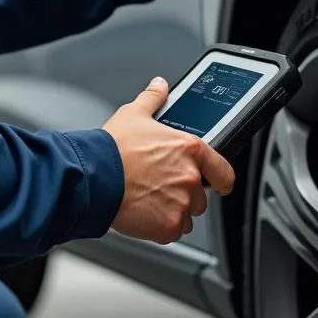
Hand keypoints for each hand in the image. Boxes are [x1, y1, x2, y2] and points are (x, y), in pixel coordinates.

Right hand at [103, 77, 234, 244]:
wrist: (94, 177)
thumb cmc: (113, 148)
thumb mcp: (134, 114)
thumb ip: (153, 99)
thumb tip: (159, 86)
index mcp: (189, 149)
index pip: (224, 171)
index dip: (221, 178)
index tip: (218, 182)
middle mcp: (190, 177)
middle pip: (200, 195)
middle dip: (183, 193)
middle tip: (159, 185)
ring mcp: (180, 204)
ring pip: (186, 215)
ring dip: (173, 210)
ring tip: (148, 198)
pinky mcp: (168, 226)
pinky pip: (172, 230)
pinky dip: (160, 226)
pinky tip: (143, 212)